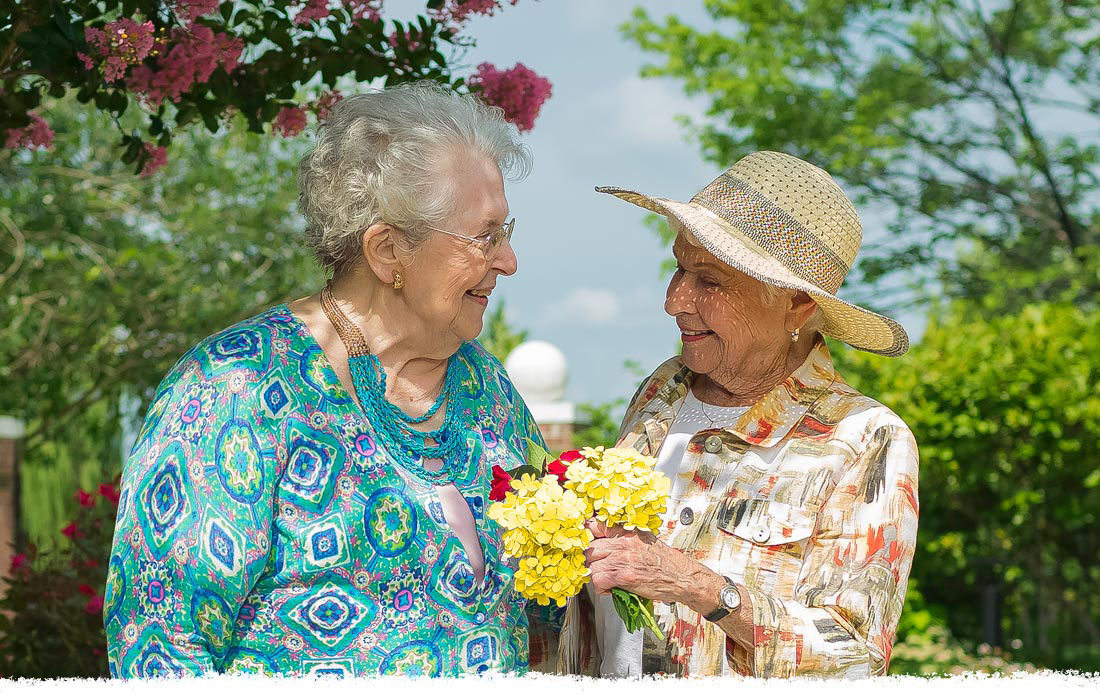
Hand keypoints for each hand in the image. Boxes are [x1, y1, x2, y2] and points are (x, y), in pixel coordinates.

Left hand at [583, 520, 711, 604]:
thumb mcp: (645, 540)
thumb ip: (626, 538)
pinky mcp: (624, 576)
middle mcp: (623, 542)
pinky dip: (601, 588)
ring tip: (606, 581)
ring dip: (596, 576)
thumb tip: (606, 541)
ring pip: (592, 565)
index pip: (596, 526)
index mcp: (627, 532)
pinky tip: (611, 589)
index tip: (586, 544)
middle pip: (590, 548)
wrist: (682, 576)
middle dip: (591, 560)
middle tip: (598, 568)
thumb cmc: (665, 561)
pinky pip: (598, 580)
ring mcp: (623, 559)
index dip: (587, 536)